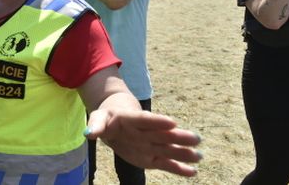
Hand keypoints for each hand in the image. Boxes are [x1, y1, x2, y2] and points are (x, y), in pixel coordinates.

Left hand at [85, 109, 201, 176]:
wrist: (116, 120)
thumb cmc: (107, 118)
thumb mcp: (98, 118)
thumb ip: (96, 126)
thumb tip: (89, 134)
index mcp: (132, 119)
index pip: (145, 120)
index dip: (157, 121)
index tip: (172, 122)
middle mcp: (145, 132)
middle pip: (163, 134)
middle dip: (178, 137)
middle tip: (195, 138)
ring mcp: (151, 144)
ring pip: (168, 149)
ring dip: (183, 152)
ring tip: (199, 155)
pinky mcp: (152, 157)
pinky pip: (166, 163)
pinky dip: (179, 168)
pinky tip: (193, 171)